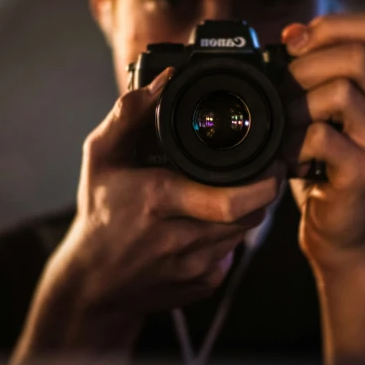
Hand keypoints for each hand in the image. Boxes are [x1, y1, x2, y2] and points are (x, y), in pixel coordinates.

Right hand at [12, 68, 283, 361]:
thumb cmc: (99, 211)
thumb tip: (163, 79)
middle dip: (264, 190)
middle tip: (264, 169)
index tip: (273, 161)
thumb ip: (129, 113)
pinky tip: (212, 220)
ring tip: (233, 188)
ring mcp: (193, 269)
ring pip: (245, 232)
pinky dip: (231, 234)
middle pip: (249, 215)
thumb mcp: (102, 156)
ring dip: (247, 210)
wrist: (91, 281)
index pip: (232, 200)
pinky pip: (233, 253)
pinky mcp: (202, 286)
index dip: (264, 182)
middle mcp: (179, 241)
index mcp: (159, 202)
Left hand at [281, 15, 364, 271]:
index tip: (293, 45)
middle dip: (305, 66)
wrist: (344, 239)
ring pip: (343, 91)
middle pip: (357, 55)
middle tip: (281, 92)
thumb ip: (314, 77)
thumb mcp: (322, 118)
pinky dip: (292, 142)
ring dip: (297, 104)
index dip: (329, 27)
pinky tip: (287, 158)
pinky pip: (322, 136)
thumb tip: (292, 33)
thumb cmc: (326, 175)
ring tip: (284, 128)